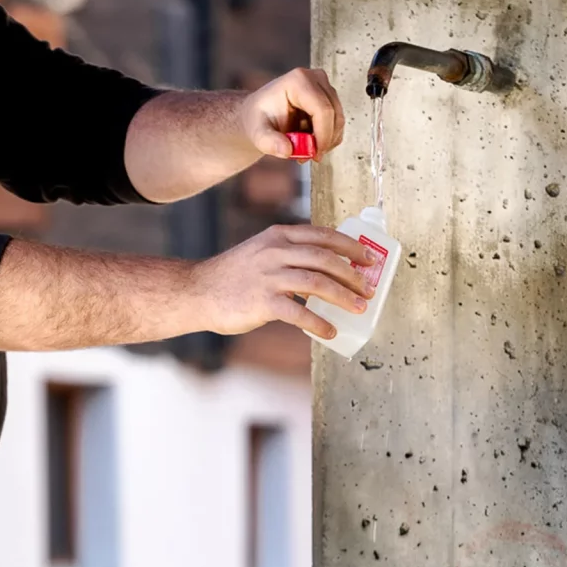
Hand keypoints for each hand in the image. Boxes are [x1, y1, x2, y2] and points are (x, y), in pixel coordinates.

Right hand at [190, 224, 375, 339]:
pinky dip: (319, 323)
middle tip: (368, 288)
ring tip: (359, 308)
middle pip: (325, 258)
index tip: (368, 258)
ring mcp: (268, 276)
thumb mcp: (260, 252)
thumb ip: (288, 255)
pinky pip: (299, 313)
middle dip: (353, 274)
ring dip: (343, 297)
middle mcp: (275, 252)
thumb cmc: (232, 276)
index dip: (350, 246)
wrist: (198, 291)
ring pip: (317, 283)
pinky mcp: (262, 302)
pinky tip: (329, 331)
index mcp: (277, 236)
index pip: (322, 235)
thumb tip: (326, 272)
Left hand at [239, 67, 344, 162]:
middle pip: (334, 114)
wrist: (259, 115)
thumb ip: (268, 142)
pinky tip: (309, 141)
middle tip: (308, 156)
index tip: (315, 154)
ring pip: (337, 120)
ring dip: (325, 140)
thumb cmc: (258, 119)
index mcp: (297, 81)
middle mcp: (314, 78)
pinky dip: (327, 137)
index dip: (323, 135)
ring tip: (303, 149)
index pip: (322, 109)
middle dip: (325, 140)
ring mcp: (323, 86)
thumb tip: (286, 151)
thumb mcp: (257, 133)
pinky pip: (336, 122)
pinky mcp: (328, 97)